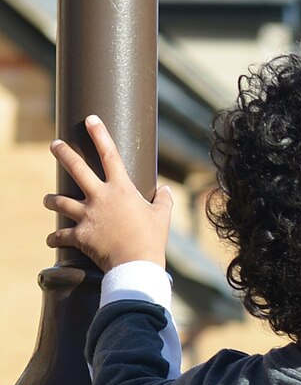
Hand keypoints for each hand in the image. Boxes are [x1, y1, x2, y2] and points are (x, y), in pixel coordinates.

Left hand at [45, 114, 171, 271]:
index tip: (91, 120)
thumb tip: (167, 190)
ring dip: (51, 200)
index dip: (100, 134)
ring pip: (59, 201)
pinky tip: (52, 241)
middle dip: (63, 153)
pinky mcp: (79, 235)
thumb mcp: (162, 218)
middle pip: (75, 168)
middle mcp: (100, 197)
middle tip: (54, 145)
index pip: (110, 154)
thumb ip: (164, 201)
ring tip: (48, 200)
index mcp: (121, 189)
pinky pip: (61, 236)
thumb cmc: (152, 240)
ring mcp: (87, 215)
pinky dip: (55, 239)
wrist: (136, 264)